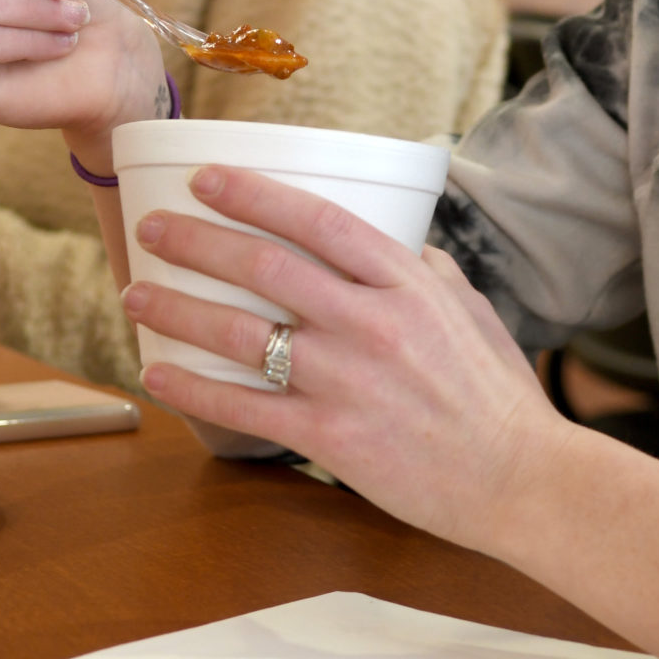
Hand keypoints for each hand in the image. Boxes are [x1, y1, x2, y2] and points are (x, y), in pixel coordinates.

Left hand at [121, 165, 575, 548]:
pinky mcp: (332, 436)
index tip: (206, 179)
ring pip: (242, 334)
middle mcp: (371, 322)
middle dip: (196, 242)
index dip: (254, 194)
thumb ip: (425, 272)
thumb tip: (395, 242)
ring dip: (178, 310)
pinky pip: (245, 408)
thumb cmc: (499, 397)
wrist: (522, 479)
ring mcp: (348, 380)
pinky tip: (158, 374)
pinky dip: (194, 389)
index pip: (317, 220)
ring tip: (136, 295)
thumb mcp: (471, 311)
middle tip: (151, 230)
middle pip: (265, 267)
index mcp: (406, 283)